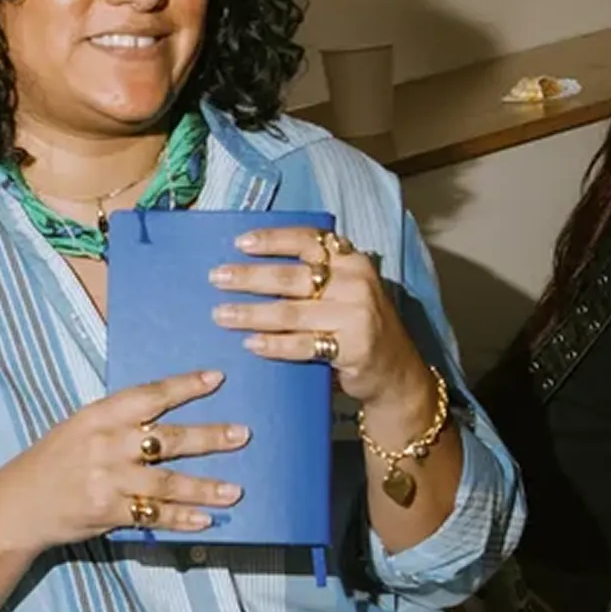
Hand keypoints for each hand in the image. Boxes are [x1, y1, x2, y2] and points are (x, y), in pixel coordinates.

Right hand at [0, 370, 248, 551]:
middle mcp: (105, 445)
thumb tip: (163, 415)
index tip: (217, 378)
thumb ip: (117, 423)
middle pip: (166, 439)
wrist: (17, 506)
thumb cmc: (51, 463)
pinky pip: (153, 515)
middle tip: (243, 434)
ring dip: (204, 487)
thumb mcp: (78, 429)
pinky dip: (181, 518)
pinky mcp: (107, 512)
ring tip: (234, 491)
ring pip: (166, 482)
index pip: (148, 396)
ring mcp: (107, 480)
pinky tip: (205, 519)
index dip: (185, 386)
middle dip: (208, 437)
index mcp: (98, 416)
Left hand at [209, 226, 430, 421]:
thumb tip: (249, 271)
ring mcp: (356, 314)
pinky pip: (303, 344)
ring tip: (221, 315)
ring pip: (291, 311)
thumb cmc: (356, 327)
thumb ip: (313, 279)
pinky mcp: (353, 347)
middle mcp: (356, 282)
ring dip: (251, 313)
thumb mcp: (344, 292)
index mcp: (352, 261)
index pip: (308, 240)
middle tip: (216, 278)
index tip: (239, 243)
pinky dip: (274, 344)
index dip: (272, 240)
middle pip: (291, 277)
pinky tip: (251, 344)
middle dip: (249, 277)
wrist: (394, 371)